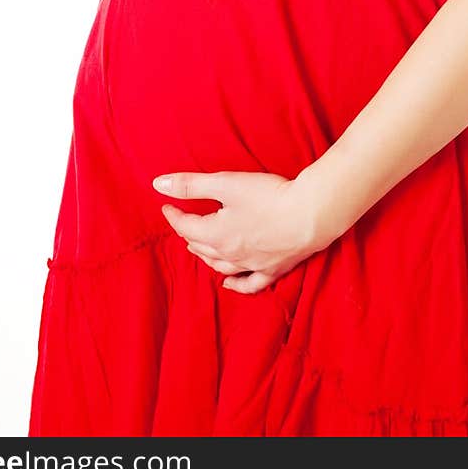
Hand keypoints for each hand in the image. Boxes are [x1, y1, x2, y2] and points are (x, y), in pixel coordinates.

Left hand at [152, 169, 328, 293]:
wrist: (310, 214)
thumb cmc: (268, 196)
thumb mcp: (225, 184)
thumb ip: (191, 184)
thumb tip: (157, 184)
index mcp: (216, 234)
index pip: (185, 226)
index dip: (174, 215)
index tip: (166, 206)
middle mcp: (230, 254)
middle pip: (201, 246)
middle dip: (189, 234)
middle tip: (184, 222)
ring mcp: (252, 265)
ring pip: (220, 265)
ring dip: (206, 256)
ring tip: (198, 247)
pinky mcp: (273, 269)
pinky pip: (249, 283)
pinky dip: (235, 284)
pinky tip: (228, 283)